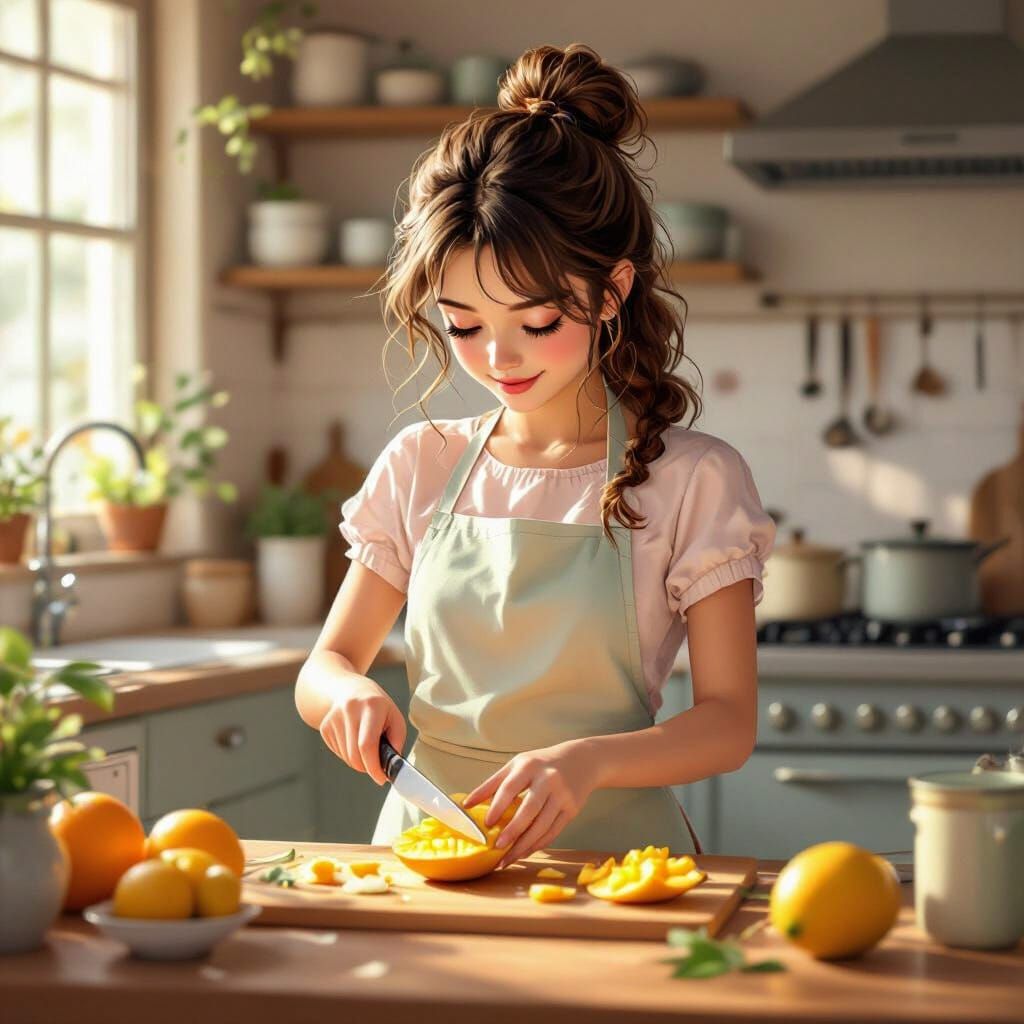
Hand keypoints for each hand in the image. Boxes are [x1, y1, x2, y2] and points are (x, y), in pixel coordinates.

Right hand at [318, 676, 406, 785]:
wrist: (346, 688)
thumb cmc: (376, 705)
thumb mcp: (394, 715)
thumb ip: (396, 739)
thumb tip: (391, 764)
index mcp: (371, 705)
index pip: (367, 744)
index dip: (374, 766)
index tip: (381, 778)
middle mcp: (349, 710)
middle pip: (355, 755)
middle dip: (368, 767)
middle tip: (377, 766)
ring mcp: (334, 718)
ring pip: (347, 757)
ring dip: (359, 761)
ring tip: (366, 746)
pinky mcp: (325, 727)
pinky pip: (339, 753)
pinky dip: (349, 754)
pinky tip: (354, 739)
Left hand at [462, 740, 598, 868]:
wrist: (581, 760)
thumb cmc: (541, 763)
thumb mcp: (516, 765)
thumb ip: (492, 784)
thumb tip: (466, 804)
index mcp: (529, 766)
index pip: (511, 787)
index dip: (498, 806)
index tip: (487, 823)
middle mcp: (548, 780)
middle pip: (530, 809)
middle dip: (513, 830)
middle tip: (498, 847)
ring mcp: (562, 796)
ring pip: (543, 825)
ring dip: (525, 845)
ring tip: (508, 859)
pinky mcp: (572, 810)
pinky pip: (553, 832)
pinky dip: (538, 845)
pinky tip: (525, 852)